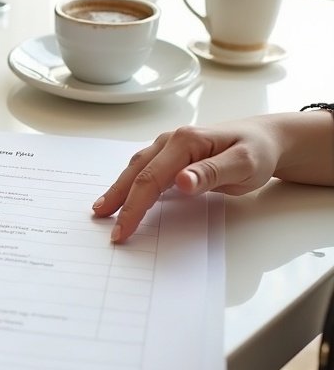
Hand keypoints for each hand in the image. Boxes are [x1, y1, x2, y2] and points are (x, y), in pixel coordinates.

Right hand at [92, 118, 284, 242]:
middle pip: (137, 171)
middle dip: (117, 197)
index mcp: (185, 141)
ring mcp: (170, 146)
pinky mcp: (172, 155)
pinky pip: (145, 169)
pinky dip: (130, 183)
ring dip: (119, 189)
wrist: (267, 139)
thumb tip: (180, 182)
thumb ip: (211, 173)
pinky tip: (123, 194)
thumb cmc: (258, 152)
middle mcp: (171, 140)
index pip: (151, 178)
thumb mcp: (244, 165)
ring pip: (137, 168)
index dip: (133, 205)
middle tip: (101, 220)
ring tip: (103, 208)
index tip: (122, 230)